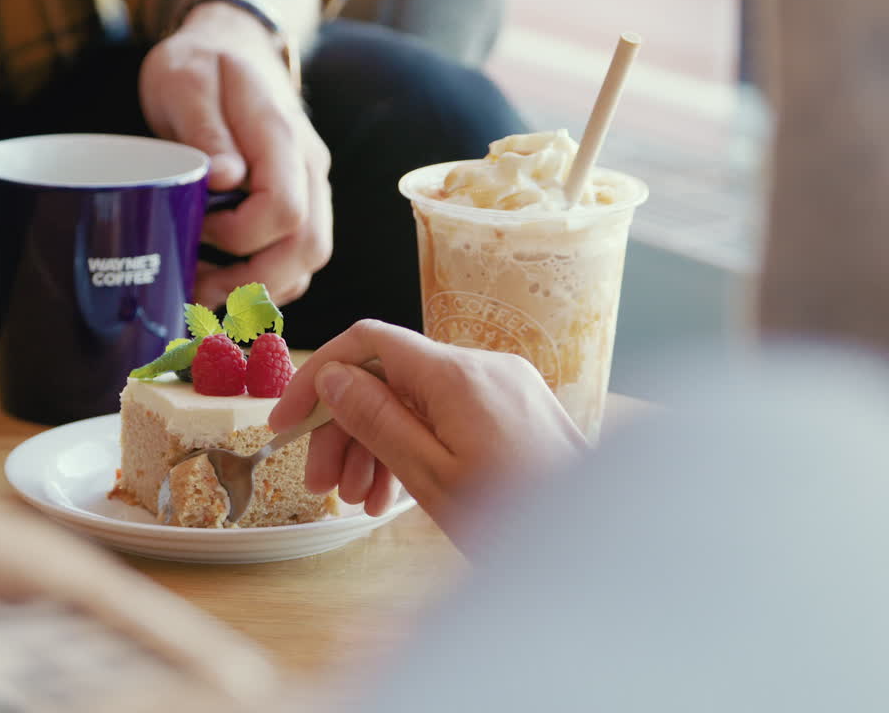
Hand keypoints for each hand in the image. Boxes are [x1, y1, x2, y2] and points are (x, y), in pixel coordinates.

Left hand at [139, 1, 331, 308]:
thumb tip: (226, 180)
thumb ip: (205, 128)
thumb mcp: (186, 81)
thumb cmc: (202, 65)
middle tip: (197, 287)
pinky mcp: (297, 204)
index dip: (237, 235)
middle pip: (307, 247)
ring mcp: (309, 189)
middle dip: (251, 281)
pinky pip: (294, 260)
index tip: (196, 225)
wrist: (231, 48)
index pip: (284, 208)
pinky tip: (222, 283)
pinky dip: (262, 283)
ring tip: (203, 290)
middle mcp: (308, 168)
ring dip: (257, 289)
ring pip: (306, 262)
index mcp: (282, 138)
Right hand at [269, 320, 586, 531]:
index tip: (286, 422)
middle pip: (388, 378)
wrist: (602, 545)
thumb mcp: (430, 477)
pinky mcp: (514, 410)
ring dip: (376, 443)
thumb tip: (333, 379)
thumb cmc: (519, 519)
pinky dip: (414, 446)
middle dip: (344, 427)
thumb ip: (377, 420)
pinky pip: (447, 416)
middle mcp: (481, 366)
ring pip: (416, 400)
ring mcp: (501, 386)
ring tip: (355, 501)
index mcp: (456, 374)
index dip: (317, 378)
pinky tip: (392, 494)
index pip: (366, 343)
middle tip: (317, 484)